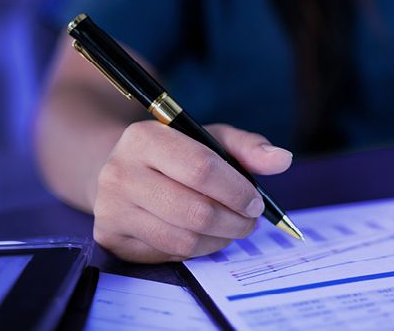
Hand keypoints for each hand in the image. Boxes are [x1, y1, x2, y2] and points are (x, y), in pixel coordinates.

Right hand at [93, 123, 291, 262]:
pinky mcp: (112, 238)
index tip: (256, 202)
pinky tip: (202, 235)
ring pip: (184, 240)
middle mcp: (119, 172)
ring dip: (220, 240)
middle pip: (194, 211)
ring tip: (230, 229)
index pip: (201, 169)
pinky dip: (197, 250)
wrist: (122, 173)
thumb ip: (248, 147)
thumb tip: (283, 160)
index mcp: (144, 138)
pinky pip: (169, 255)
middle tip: (250, 222)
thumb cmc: (175, 156)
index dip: (236, 190)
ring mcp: (111, 209)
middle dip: (234, 222)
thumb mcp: (209, 140)